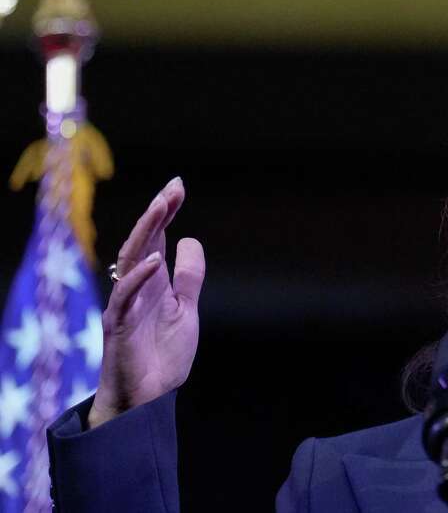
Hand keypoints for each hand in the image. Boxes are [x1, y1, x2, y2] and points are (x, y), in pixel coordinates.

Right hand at [88, 176, 204, 428]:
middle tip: (171, 188)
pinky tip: (154, 260)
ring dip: (146, 234)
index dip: (166, 213)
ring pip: (129, 261)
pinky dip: (138, 278)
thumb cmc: (162, 355)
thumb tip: (190, 240)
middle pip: (143, 242)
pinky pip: (124, 298)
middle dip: (157, 214)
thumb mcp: (186, 310)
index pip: (158, 239)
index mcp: (154, 282)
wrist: (148, 399)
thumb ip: (189, 278)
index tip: (177, 187)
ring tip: (162, 208)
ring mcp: (126, 305)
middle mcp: (136, 287)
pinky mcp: (118, 327)